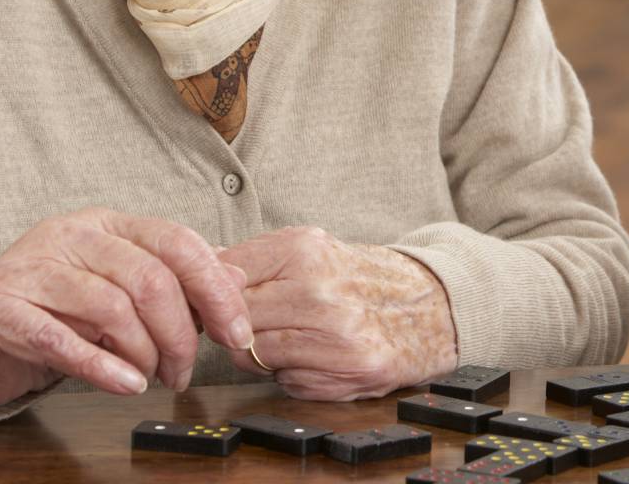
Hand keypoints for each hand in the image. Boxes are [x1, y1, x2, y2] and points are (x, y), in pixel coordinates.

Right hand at [0, 207, 251, 407]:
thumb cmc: (57, 306)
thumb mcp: (118, 283)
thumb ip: (174, 278)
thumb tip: (235, 275)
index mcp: (107, 223)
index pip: (175, 242)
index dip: (214, 288)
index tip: (238, 332)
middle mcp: (71, 235)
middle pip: (149, 278)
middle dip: (180, 333)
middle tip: (182, 371)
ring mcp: (32, 266)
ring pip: (111, 307)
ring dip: (144, 353)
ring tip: (150, 378)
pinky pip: (59, 339)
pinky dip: (102, 367)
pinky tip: (126, 383)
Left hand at [219, 225, 456, 400]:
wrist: (427, 305)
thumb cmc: (356, 276)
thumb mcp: (308, 247)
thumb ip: (254, 257)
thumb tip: (201, 264)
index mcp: (303, 251)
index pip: (225, 276)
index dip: (211, 292)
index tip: (211, 298)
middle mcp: (318, 291)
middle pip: (235, 320)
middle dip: (234, 325)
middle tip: (251, 321)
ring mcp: (335, 335)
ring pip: (254, 355)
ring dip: (259, 352)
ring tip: (285, 336)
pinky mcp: (349, 372)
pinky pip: (287, 381)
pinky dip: (290, 373)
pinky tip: (312, 355)